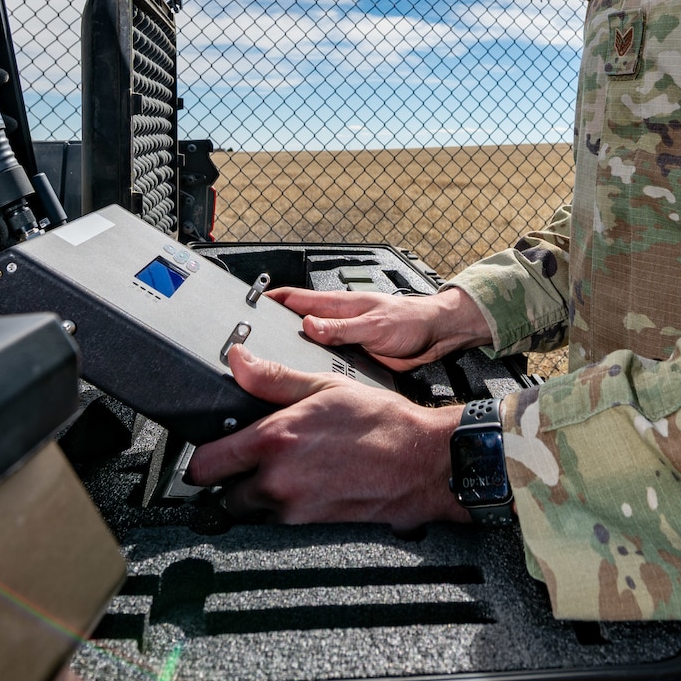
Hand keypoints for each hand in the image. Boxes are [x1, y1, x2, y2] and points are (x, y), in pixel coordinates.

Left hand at [184, 345, 468, 527]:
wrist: (422, 461)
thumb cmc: (381, 422)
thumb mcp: (324, 386)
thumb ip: (273, 378)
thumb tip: (239, 361)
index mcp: (275, 441)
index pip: (206, 465)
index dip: (202, 458)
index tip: (210, 451)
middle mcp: (278, 481)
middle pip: (223, 494)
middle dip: (231, 479)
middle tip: (250, 459)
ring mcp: (294, 509)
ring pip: (250, 510)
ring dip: (256, 495)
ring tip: (283, 469)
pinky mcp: (310, 525)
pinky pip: (278, 519)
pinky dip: (282, 505)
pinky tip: (305, 482)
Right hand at [268, 285, 492, 371]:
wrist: (436, 336)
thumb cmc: (411, 321)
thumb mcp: (374, 326)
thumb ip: (342, 327)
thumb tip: (309, 325)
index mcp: (338, 305)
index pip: (293, 298)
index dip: (268, 300)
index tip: (245, 305)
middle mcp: (336, 320)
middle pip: (294, 322)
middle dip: (271, 329)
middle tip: (247, 343)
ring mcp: (342, 338)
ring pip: (307, 343)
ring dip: (290, 351)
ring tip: (266, 365)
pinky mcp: (351, 356)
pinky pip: (323, 360)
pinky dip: (310, 366)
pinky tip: (301, 382)